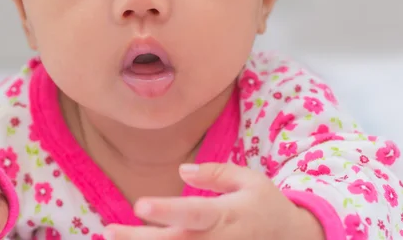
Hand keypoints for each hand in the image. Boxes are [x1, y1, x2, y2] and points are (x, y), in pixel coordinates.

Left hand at [105, 163, 324, 239]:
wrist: (292, 238)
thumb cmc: (266, 205)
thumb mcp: (249, 181)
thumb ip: (216, 174)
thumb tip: (181, 170)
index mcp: (226, 215)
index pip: (192, 213)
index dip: (166, 209)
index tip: (140, 204)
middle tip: (110, 231)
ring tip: (113, 237)